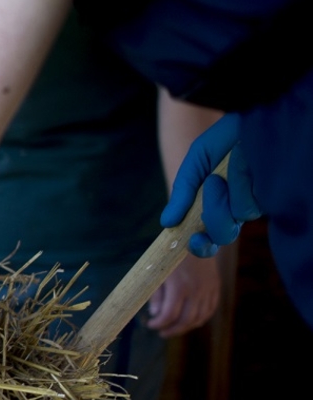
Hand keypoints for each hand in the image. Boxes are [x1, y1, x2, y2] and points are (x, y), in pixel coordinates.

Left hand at [147, 254, 220, 337]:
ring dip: (186, 327)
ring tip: (174, 328)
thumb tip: (155, 314)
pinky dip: (201, 318)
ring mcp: (208, 289)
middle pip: (186, 320)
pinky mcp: (215, 286)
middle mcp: (196, 290)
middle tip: (162, 333)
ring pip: (200, 317)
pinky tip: (190, 321)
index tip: (151, 325)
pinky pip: (211, 309)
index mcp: (179, 287)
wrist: (196, 236)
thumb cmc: (171, 254)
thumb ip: (156, 295)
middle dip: (172, 330)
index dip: (159, 324)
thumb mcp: (157, 272)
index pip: (169, 315)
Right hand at [160, 113, 261, 257]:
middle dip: (212, 215)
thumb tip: (166, 223)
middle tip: (211, 184)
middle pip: (221, 236)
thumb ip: (181, 193)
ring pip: (235, 219)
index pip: (207, 239)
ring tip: (226, 168)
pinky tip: (244, 165)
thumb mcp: (195, 163)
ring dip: (225, 195)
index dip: (200, 246)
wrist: (253, 118)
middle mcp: (234, 209)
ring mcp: (253, 203)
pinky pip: (251, 205)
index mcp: (212, 207)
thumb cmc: (224, 138)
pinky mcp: (269, 197)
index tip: (194, 240)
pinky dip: (241, 185)